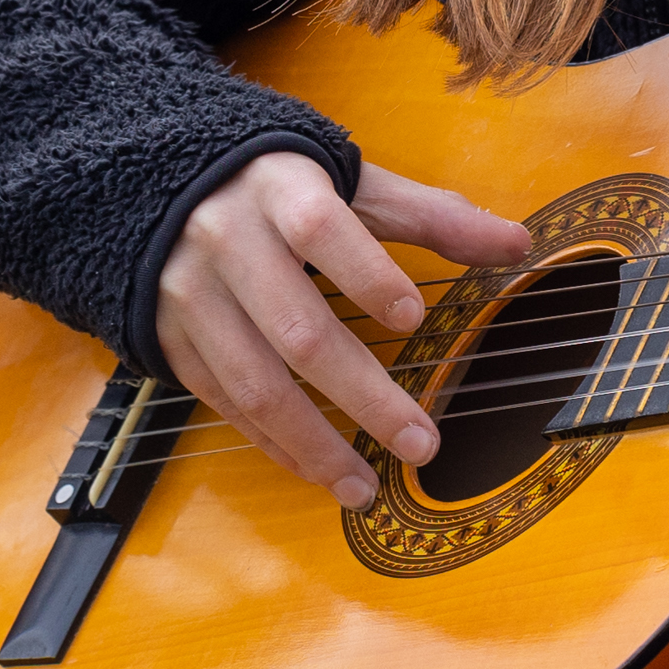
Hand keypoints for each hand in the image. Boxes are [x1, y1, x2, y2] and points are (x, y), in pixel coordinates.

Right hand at [154, 152, 534, 507]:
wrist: (150, 181)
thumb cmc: (277, 186)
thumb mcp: (349, 182)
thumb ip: (430, 216)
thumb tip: (517, 243)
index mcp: (278, 189)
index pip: (320, 228)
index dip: (365, 274)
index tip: (412, 319)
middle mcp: (226, 241)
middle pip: (297, 328)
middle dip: (363, 394)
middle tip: (421, 443)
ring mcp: (190, 294)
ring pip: (255, 383)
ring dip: (314, 445)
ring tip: (365, 486)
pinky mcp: (169, 337)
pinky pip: (223, 402)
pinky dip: (272, 443)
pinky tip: (317, 470)